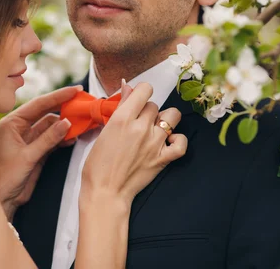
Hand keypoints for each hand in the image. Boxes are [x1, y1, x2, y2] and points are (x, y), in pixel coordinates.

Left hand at [0, 85, 81, 219]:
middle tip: (82, 102)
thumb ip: (48, 139)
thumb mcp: (28, 157)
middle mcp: (20, 127)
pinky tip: (73, 138)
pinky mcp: (37, 149)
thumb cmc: (5, 177)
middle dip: (64, 107)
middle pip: (46, 112)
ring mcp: (30, 138)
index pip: (39, 104)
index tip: (75, 90)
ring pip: (52, 125)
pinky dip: (63, 138)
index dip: (58, 96)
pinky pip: (53, 138)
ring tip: (82, 123)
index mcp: (12, 123)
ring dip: (66, 125)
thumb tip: (67, 122)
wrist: (2, 198)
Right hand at [81, 82, 187, 207]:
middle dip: (146, 111)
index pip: (144, 89)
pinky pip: (181, 142)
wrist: (106, 192)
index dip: (141, 92)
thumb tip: (127, 86)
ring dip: (164, 120)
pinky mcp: (163, 159)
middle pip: (154, 105)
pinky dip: (178, 141)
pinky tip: (168, 142)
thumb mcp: (104, 131)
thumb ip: (120, 107)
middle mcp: (141, 127)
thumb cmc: (98, 165)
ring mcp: (154, 143)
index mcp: (123, 118)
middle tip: (137, 123)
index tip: (137, 100)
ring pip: (172, 116)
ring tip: (154, 129)